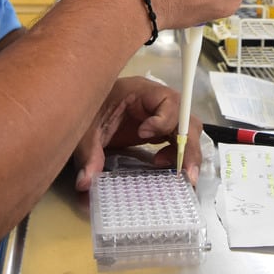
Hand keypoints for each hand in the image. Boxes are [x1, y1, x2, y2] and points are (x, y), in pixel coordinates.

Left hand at [72, 76, 202, 190]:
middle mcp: (156, 100)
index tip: (142, 135)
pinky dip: (178, 154)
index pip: (168, 100)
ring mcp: (160, 114)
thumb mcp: (84, 131)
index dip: (163, 119)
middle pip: (186, 118)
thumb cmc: (86, 110)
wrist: (83, 109)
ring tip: (177, 174)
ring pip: (187, 130)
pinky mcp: (158, 128)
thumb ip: (88, 154)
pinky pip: (178, 139)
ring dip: (186, 152)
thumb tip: (85, 183)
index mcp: (140, 91)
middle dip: (189, 146)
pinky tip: (162, 164)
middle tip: (187, 174)